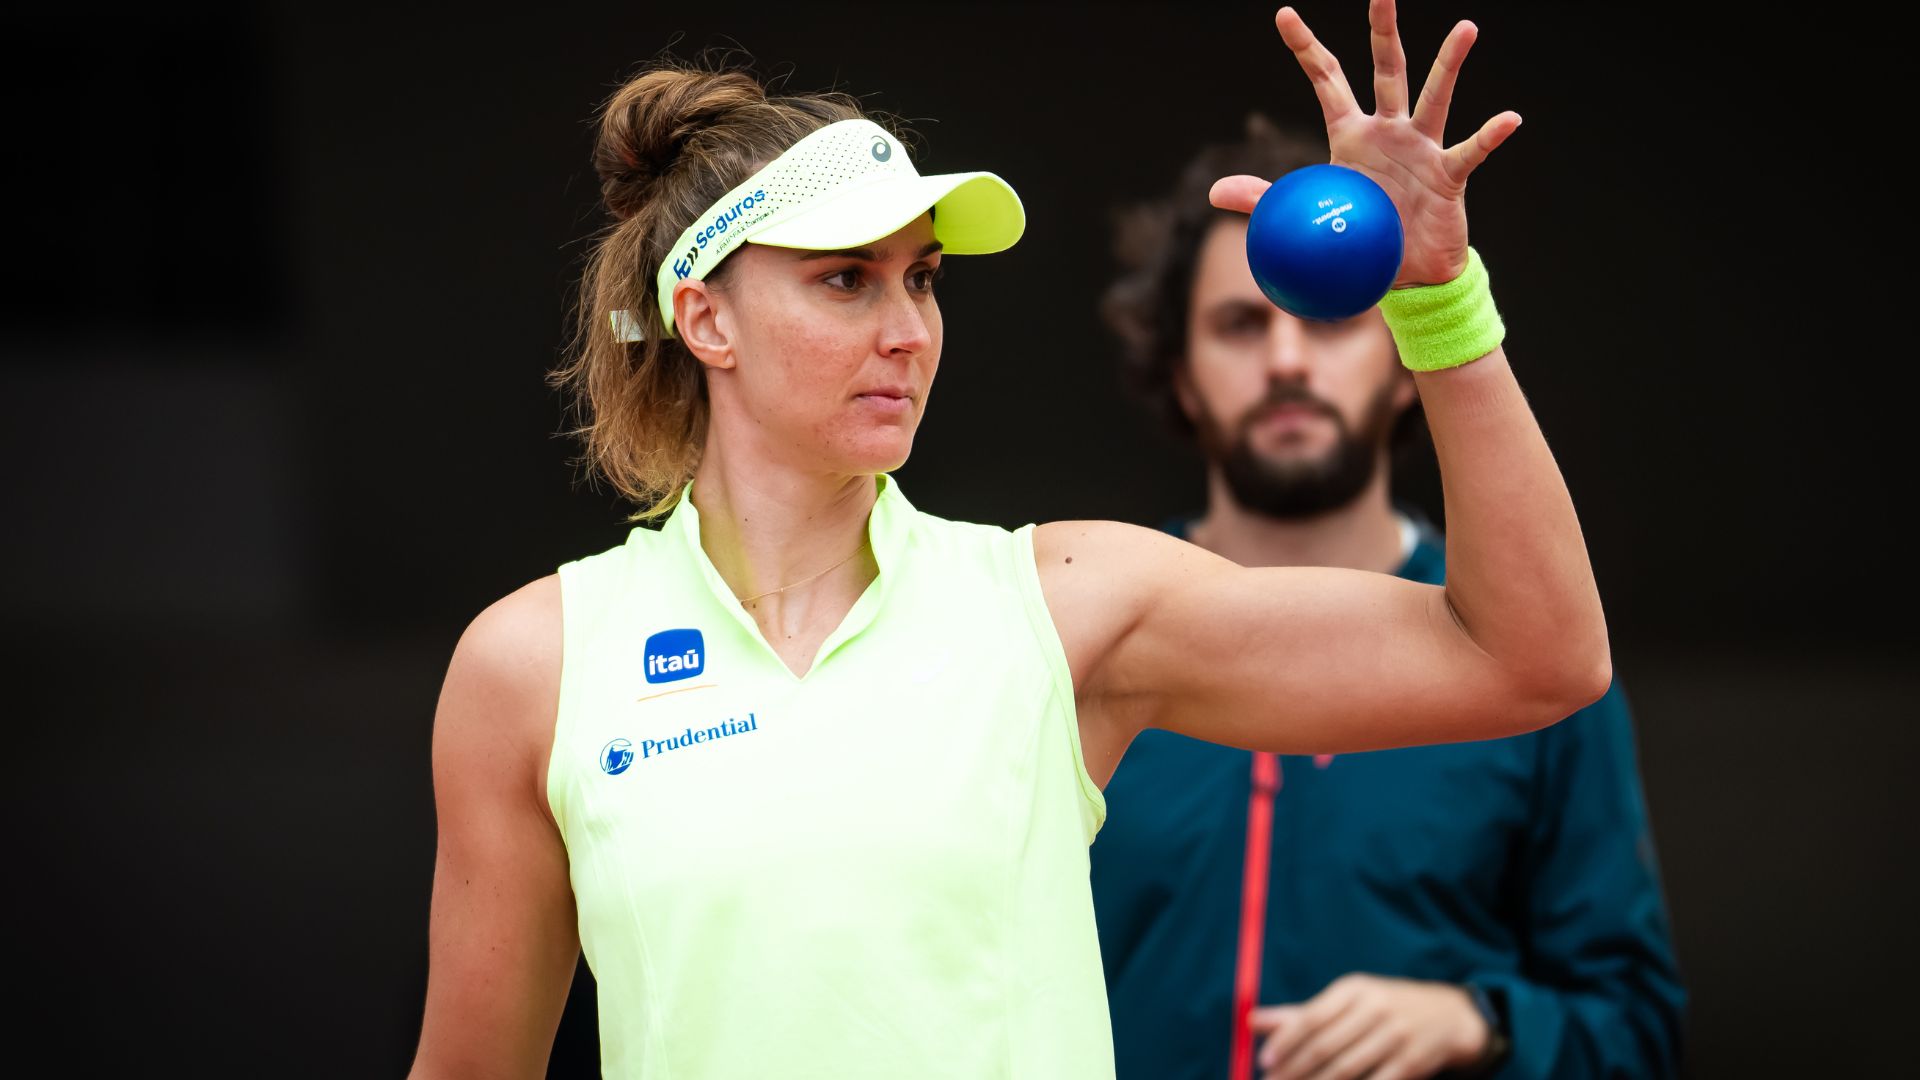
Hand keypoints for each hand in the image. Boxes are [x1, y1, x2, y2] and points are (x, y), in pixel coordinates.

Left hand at [1210, 2, 1521, 287]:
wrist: (1404, 277)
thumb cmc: (1360, 239)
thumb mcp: (1308, 215)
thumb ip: (1264, 198)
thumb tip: (1214, 191)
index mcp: (1350, 134)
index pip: (1327, 79)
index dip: (1306, 48)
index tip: (1284, 15)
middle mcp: (1389, 130)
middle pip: (1385, 69)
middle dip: (1382, 30)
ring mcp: (1422, 148)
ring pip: (1435, 96)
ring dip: (1449, 64)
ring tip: (1465, 29)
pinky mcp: (1448, 177)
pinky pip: (1470, 151)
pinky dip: (1490, 136)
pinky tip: (1509, 118)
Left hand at [1250, 973, 1489, 1079]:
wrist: (1447, 1016)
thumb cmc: (1381, 1007)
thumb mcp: (1345, 1000)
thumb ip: (1298, 1014)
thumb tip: (1250, 1020)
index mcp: (1354, 989)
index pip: (1312, 1016)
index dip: (1285, 1042)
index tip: (1263, 1063)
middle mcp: (1375, 1009)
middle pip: (1325, 1047)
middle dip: (1294, 1071)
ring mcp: (1396, 1037)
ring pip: (1346, 1071)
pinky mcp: (1411, 1064)